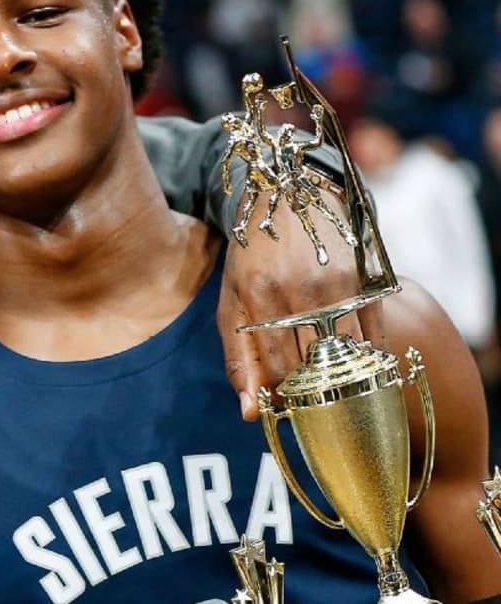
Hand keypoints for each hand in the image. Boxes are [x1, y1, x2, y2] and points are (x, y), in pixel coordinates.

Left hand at [216, 189, 382, 419]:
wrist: (290, 192)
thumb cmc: (252, 254)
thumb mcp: (231, 299)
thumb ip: (237, 357)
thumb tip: (250, 414)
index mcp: (258, 296)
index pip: (276, 370)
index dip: (283, 396)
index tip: (285, 405)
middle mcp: (299, 291)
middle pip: (313, 368)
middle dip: (312, 393)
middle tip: (311, 400)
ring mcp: (336, 284)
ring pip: (348, 357)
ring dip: (343, 380)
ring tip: (332, 385)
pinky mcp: (366, 279)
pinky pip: (375, 337)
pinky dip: (368, 359)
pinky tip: (358, 366)